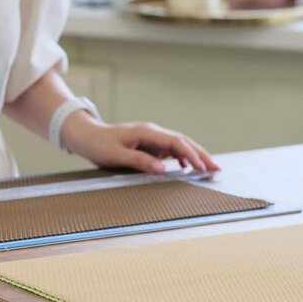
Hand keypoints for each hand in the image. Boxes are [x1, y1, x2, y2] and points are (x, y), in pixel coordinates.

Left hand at [62, 111, 219, 173]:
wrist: (86, 135)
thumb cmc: (98, 144)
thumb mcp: (117, 155)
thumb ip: (140, 162)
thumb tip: (163, 169)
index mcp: (147, 132)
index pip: (175, 142)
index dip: (191, 155)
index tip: (201, 167)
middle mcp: (152, 132)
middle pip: (183, 142)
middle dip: (201, 155)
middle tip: (217, 169)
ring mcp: (151, 138)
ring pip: (179, 145)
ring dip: (194, 156)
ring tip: (209, 169)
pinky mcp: (148, 144)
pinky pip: (169, 150)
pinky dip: (181, 157)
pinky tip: (187, 167)